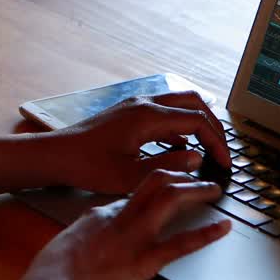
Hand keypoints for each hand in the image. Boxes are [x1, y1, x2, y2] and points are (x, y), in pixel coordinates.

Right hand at [21, 170, 231, 279]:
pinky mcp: (143, 262)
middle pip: (155, 181)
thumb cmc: (51, 272)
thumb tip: (93, 229)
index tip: (167, 187)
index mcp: (100, 213)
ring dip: (196, 191)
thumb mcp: (66, 242)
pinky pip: (180, 244)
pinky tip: (222, 228)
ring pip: (170, 199)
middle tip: (197, 174)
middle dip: (179, 174)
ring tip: (214, 190)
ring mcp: (134, 237)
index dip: (154, 187)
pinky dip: (205, 234)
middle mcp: (120, 217)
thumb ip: (85, 233)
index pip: (133, 192)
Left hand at [48, 91, 230, 194]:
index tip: (224, 163)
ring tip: (206, 150)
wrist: (55, 155)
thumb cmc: (87, 166)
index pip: (197, 122)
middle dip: (212, 127)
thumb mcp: (130, 176)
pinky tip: (178, 150)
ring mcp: (135, 105)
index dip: (216, 143)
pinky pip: (163, 112)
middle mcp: (144, 103)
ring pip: (179, 104)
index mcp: (147, 117)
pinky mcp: (128, 112)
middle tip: (222, 151)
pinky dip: (178, 127)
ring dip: (196, 124)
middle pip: (193, 103)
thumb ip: (168, 167)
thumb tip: (197, 159)